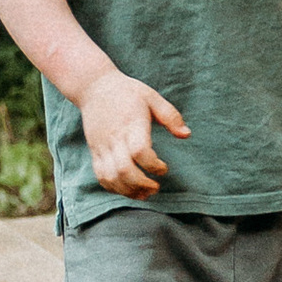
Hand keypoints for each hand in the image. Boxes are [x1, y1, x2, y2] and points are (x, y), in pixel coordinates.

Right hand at [73, 65, 187, 199]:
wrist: (94, 87)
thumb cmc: (127, 92)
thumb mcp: (152, 97)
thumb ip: (170, 116)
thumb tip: (186, 135)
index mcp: (132, 124)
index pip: (140, 152)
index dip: (153, 165)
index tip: (164, 168)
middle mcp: (115, 138)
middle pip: (124, 170)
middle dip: (142, 184)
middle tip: (156, 187)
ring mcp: (102, 146)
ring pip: (110, 177)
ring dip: (128, 191)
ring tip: (144, 193)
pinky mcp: (94, 151)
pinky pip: (100, 176)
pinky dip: (114, 187)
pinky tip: (128, 189)